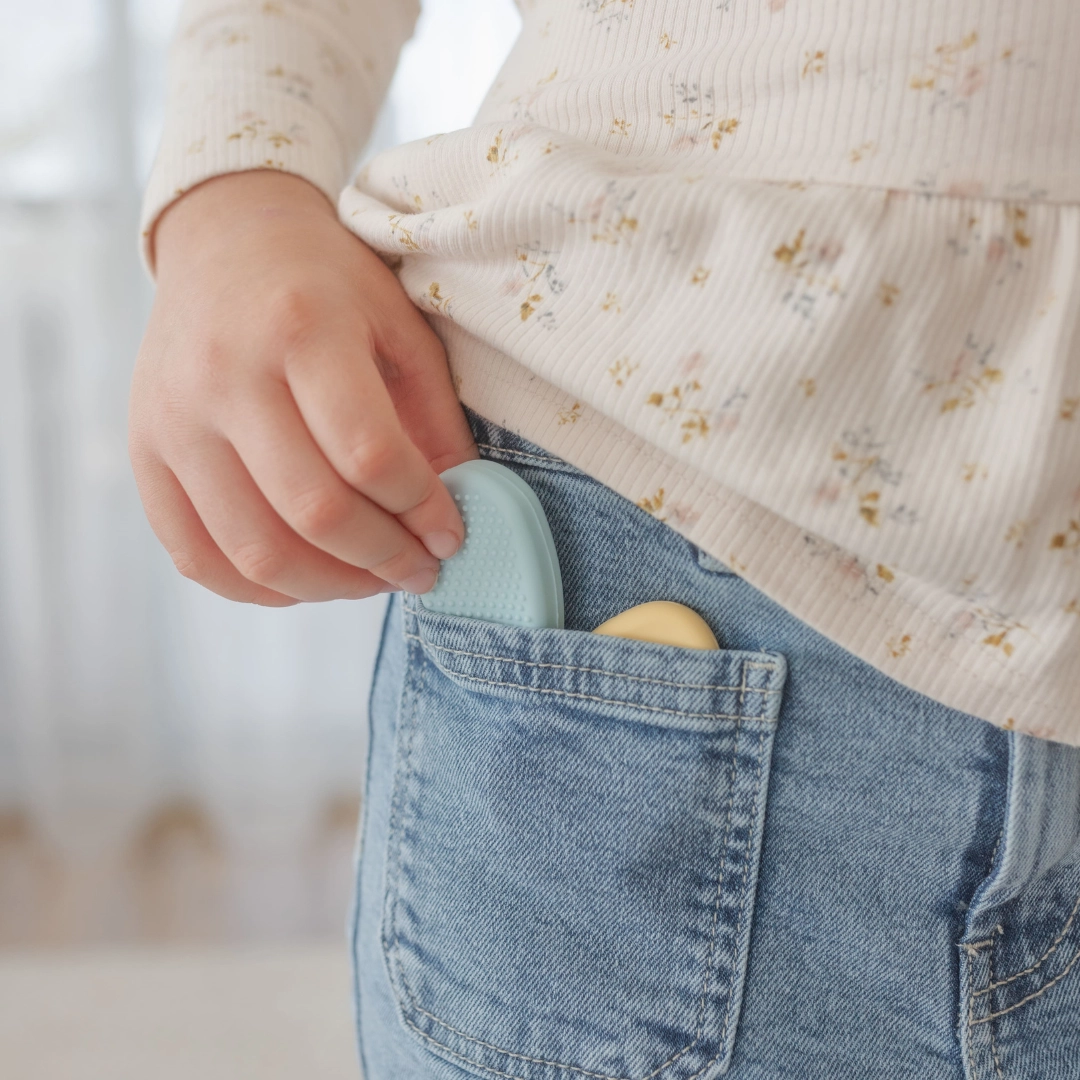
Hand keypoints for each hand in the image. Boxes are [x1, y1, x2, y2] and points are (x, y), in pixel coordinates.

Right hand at [129, 170, 476, 605]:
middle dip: (383, 559)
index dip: (422, 511)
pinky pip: (195, 555)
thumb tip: (448, 514)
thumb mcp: (397, 324)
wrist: (225, 240)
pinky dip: (257, 588)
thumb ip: (430, 416)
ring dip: (329, 587)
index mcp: (302, 328)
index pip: (369, 454)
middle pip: (313, 511)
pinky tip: (306, 580)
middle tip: (419, 570)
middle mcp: (225, 375)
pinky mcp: (145, 452)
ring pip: (254, 550)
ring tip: (372, 579)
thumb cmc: (326, 282)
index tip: (451, 535)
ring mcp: (174, 420)